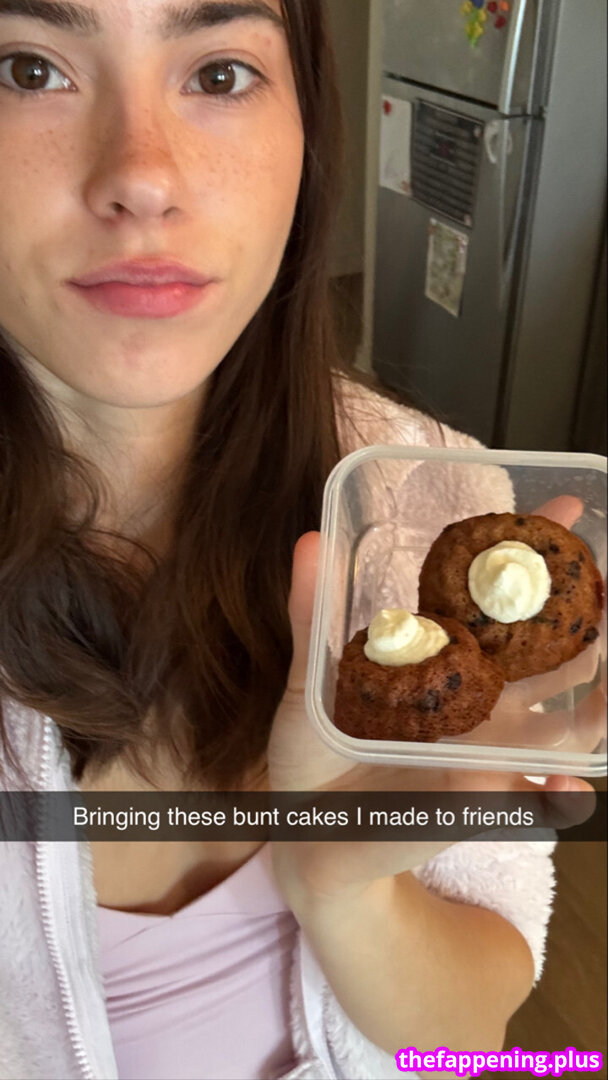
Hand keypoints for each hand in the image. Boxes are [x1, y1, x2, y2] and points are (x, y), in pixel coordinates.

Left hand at [267, 497, 601, 905]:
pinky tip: (568, 789)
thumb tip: (309, 539)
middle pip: (549, 655)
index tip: (566, 508)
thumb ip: (312, 614)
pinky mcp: (482, 800)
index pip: (496, 603)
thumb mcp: (308, 682)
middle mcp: (479, 702)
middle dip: (586, 617)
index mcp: (446, 664)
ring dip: (599, 700)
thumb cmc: (313, 755)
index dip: (531, 558)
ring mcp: (488, 751)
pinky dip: (560, 795)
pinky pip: (537, 799)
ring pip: (565, 724)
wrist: (306, 834)